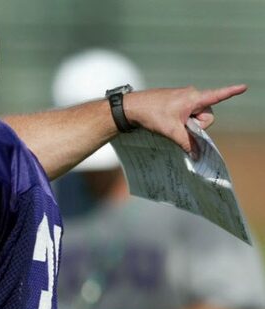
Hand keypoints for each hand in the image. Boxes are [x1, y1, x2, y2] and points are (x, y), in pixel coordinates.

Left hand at [125, 84, 246, 154]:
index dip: (231, 92)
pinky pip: (187, 114)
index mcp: (194, 98)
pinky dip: (182, 121)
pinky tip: (169, 121)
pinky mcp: (177, 101)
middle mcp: (191, 95)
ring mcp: (184, 98)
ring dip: (188, 123)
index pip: (217, 95)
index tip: (244, 86)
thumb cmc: (152, 115)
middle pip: (206, 115)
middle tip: (180, 126)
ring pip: (196, 116)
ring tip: (171, 123)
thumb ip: (186, 142)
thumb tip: (196, 155)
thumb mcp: (171, 132)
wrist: (132, 107)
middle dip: (197, 124)